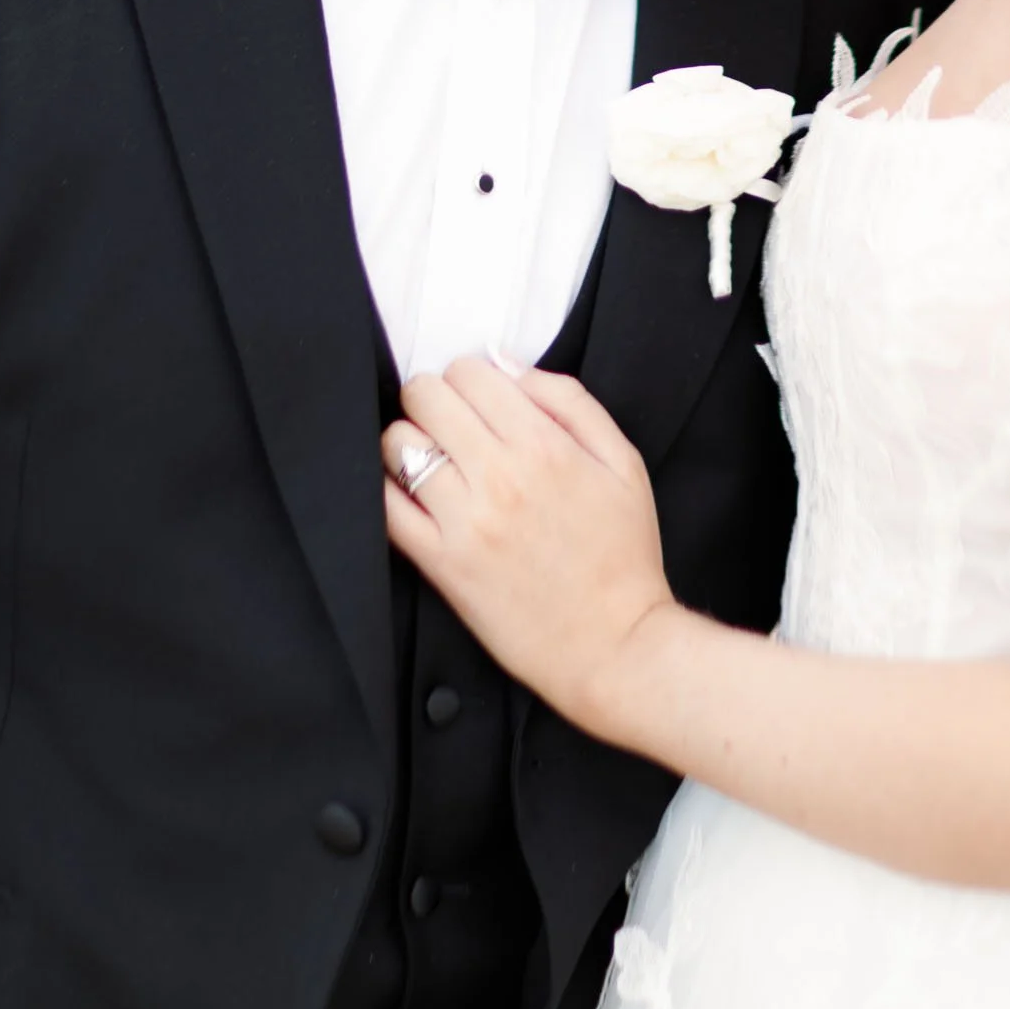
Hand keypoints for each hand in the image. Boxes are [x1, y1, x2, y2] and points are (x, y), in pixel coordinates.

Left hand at [382, 356, 677, 736]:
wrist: (616, 645)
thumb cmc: (623, 554)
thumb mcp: (622, 461)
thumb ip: (568, 401)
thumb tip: (505, 363)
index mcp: (544, 444)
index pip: (470, 371)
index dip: (467, 375)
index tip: (475, 397)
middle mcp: (500, 476)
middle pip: (427, 397)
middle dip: (432, 397)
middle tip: (447, 421)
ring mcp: (466, 521)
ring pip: (399, 445)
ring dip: (408, 440)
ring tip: (429, 457)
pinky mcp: (443, 565)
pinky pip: (387, 509)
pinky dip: (386, 488)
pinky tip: (407, 491)